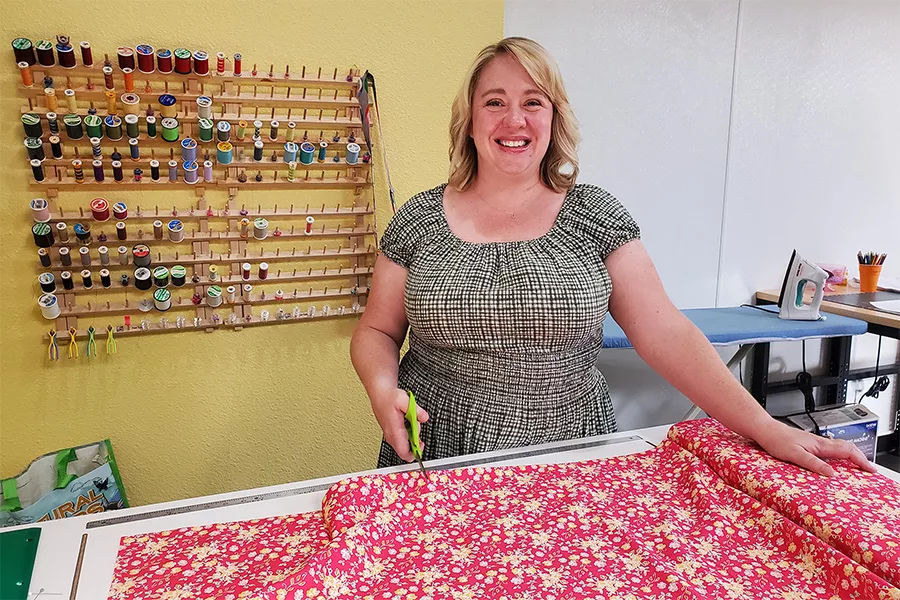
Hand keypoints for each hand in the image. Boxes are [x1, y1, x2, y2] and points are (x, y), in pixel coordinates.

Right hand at [371, 388, 428, 461]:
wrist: (379, 393)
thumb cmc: (388, 397)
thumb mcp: (404, 400)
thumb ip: (416, 410)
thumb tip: (424, 418)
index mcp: (394, 432)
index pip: (405, 454)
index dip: (415, 453)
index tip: (422, 444)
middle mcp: (391, 436)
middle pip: (406, 450)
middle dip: (415, 440)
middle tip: (416, 425)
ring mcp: (390, 435)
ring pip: (404, 444)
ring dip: (412, 435)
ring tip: (410, 420)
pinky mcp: (391, 432)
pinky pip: (402, 438)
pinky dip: (408, 431)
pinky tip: (407, 420)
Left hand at [755, 421, 875, 476]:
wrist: (765, 430)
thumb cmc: (776, 440)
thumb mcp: (795, 455)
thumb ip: (813, 463)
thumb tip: (831, 473)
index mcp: (820, 444)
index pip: (848, 450)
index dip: (861, 460)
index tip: (870, 469)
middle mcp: (820, 442)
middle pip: (847, 448)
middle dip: (860, 458)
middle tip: (868, 469)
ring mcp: (815, 442)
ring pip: (839, 448)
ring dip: (851, 456)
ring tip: (857, 467)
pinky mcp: (809, 444)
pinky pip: (830, 450)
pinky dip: (839, 456)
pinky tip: (836, 462)